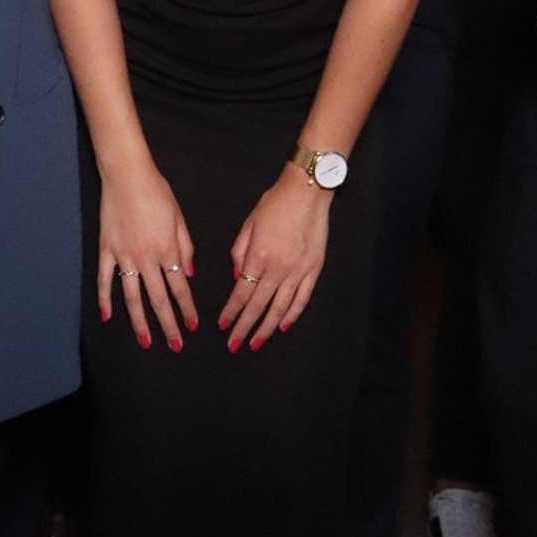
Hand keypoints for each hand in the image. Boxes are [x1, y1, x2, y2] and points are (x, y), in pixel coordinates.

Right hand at [97, 160, 197, 349]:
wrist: (127, 174)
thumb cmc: (156, 192)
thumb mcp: (179, 217)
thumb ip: (185, 247)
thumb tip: (188, 274)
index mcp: (167, 249)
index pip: (179, 287)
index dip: (186, 308)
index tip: (192, 326)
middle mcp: (146, 258)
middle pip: (158, 298)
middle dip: (168, 324)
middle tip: (175, 345)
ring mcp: (123, 256)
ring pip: (132, 296)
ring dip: (139, 321)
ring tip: (145, 341)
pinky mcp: (106, 250)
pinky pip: (104, 279)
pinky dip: (105, 299)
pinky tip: (107, 317)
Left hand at [219, 170, 332, 350]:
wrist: (307, 192)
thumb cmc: (275, 203)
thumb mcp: (249, 223)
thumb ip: (239, 252)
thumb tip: (237, 278)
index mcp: (258, 256)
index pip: (241, 293)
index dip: (231, 311)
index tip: (222, 326)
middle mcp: (278, 268)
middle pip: (258, 305)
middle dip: (244, 327)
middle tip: (233, 345)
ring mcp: (298, 271)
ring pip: (280, 308)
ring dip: (266, 328)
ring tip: (255, 343)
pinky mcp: (313, 270)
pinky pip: (301, 299)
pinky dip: (292, 315)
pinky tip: (283, 326)